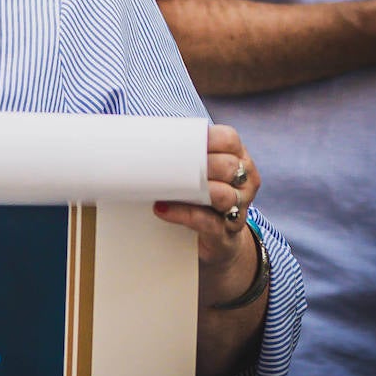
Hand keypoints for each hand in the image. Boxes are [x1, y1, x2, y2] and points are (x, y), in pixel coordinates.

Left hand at [153, 124, 260, 298]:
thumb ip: (179, 155)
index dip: (209, 137)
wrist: (216, 240)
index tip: (182, 138)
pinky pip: (207, 222)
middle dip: (202, 164)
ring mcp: (239, 209)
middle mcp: (244, 183)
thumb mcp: (197, 173)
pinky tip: (162, 209)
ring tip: (164, 188)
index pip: (229, 139)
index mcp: (239, 160)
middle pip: (229, 167)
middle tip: (171, 163)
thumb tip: (130, 135)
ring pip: (223, 195)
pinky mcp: (225, 233)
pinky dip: (182, 214)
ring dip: (193, 189)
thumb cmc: (200, 198)